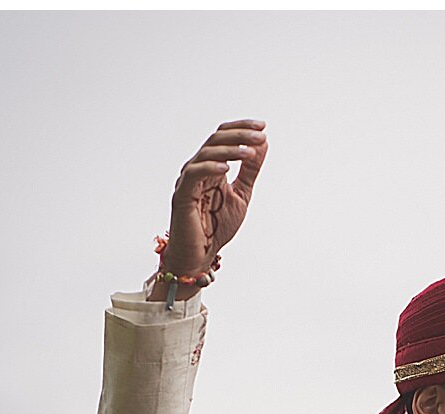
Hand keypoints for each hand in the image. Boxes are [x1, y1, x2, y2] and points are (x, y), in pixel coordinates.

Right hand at [162, 119, 268, 276]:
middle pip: (215, 140)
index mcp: (210, 167)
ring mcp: (188, 180)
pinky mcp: (182, 195)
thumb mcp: (241, 194)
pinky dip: (209, 168)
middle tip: (260, 135)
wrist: (200, 255)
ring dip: (230, 150)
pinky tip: (226, 168)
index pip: (223, 137)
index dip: (241, 128)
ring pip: (206, 153)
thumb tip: (263, 144)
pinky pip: (194, 174)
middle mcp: (197, 169)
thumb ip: (250, 171)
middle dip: (239, 135)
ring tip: (250, 152)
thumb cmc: (216, 227)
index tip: (262, 126)